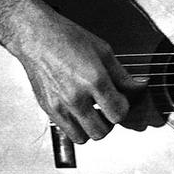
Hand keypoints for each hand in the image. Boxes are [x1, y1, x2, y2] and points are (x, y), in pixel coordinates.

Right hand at [0, 0, 161, 142]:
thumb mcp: (103, 51)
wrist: (35, 36)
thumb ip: (122, 76)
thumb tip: (138, 88)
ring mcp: (59, 105)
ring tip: (93, 113)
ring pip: (83, 137)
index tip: (121, 101)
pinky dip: (75, 126)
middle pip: (102, 132)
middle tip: (107, 109)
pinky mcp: (47, 109)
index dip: (123, 108)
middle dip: (108, 122)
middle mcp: (76, 96)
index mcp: (94, 80)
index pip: (118, 113)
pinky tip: (77, 110)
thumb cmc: (66, 38)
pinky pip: (66, 131)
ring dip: (91, 128)